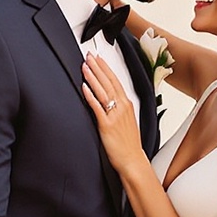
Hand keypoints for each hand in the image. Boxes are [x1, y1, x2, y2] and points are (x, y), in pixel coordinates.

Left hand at [81, 53, 141, 169]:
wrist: (132, 160)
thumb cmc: (129, 143)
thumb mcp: (127, 121)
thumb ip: (118, 109)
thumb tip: (109, 100)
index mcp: (127, 105)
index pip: (115, 81)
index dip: (106, 68)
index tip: (98, 58)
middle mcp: (122, 107)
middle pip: (108, 82)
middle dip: (97, 68)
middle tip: (89, 56)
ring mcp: (114, 115)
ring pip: (103, 92)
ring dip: (93, 77)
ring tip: (84, 67)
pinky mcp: (106, 125)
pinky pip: (97, 107)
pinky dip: (90, 96)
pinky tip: (84, 87)